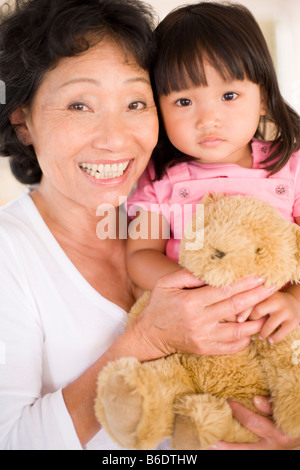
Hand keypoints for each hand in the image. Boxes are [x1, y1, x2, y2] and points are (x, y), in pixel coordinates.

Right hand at [130, 270, 276, 358]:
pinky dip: (244, 339)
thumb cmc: (159, 305)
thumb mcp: (165, 283)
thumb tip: (210, 273)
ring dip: (255, 320)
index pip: (223, 291)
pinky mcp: (205, 349)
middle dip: (256, 296)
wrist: (150, 335)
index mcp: (191, 302)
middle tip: (273, 287)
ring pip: (238, 330)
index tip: (260, 276)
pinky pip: (231, 346)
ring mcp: (204, 337)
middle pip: (235, 307)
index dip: (244, 284)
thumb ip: (187, 275)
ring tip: (266, 310)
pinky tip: (251, 330)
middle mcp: (200, 321)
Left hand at [211, 397, 299, 449]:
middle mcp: (271, 448)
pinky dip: (234, 449)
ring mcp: (266, 453)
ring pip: (243, 453)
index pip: (251, 422)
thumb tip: (255, 400)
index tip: (227, 401)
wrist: (299, 435)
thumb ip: (272, 405)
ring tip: (209, 445)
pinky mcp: (262, 453)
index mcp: (277, 434)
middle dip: (224, 444)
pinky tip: (220, 446)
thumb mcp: (285, 410)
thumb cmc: (292, 419)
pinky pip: (245, 451)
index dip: (237, 411)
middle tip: (209, 436)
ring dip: (226, 450)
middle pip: (242, 449)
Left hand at [239, 291, 299, 342]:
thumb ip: (248, 304)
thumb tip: (232, 318)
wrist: (294, 302)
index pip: (251, 301)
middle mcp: (276, 300)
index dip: (243, 312)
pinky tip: (270, 339)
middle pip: (258, 311)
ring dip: (262, 333)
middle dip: (252, 322)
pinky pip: (280, 333)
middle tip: (250, 327)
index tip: (238, 320)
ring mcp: (285, 310)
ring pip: (268, 325)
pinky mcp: (293, 321)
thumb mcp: (262, 299)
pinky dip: (274, 338)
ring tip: (260, 336)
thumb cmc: (270, 303)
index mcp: (265, 293)